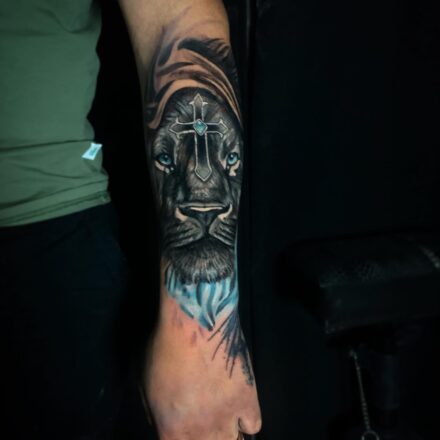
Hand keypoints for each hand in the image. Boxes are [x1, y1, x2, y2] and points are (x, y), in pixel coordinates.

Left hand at [142, 299, 261, 439]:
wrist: (195, 323)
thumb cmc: (163, 347)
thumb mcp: (142, 381)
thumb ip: (152, 411)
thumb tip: (160, 420)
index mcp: (171, 431)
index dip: (180, 438)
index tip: (182, 428)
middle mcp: (201, 432)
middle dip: (203, 437)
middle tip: (201, 421)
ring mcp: (227, 417)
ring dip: (225, 433)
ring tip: (220, 420)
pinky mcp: (248, 398)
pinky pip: (253, 424)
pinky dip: (246, 420)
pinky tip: (238, 409)